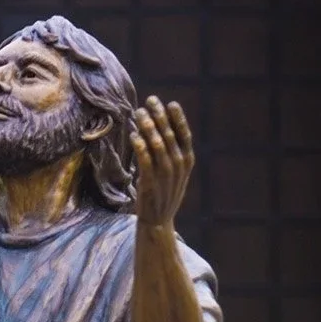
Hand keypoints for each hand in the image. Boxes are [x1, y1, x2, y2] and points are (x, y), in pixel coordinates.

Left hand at [131, 96, 194, 228]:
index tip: (170, 103)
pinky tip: (133, 134)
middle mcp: (178, 166)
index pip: (184, 135)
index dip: (177, 118)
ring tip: (138, 112)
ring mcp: (164, 175)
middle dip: (158, 116)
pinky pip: (145, 160)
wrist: (158, 220)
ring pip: (156, 145)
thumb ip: (173, 151)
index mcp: (187, 161)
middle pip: (168, 135)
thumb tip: (163, 126)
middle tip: (149, 101)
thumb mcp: (176, 171)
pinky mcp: (150, 182)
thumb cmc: (164, 191)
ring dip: (147, 126)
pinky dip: (139, 145)